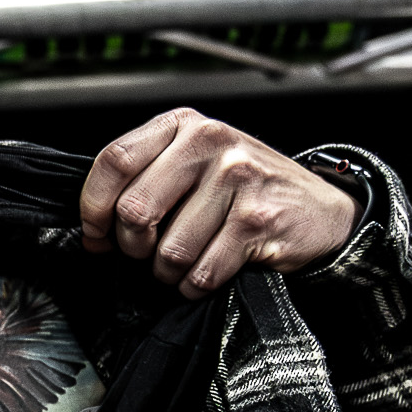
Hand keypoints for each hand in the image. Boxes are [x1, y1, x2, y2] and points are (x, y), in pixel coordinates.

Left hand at [79, 106, 360, 297]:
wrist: (318, 210)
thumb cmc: (243, 192)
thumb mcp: (195, 164)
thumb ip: (146, 177)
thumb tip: (94, 224)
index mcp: (183, 125)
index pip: (114, 161)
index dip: (94, 208)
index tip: (97, 235)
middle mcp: (210, 142)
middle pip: (134, 209)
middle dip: (133, 247)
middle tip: (146, 254)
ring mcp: (237, 179)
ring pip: (169, 250)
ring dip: (168, 273)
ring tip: (183, 265)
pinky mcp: (257, 220)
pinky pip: (201, 272)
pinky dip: (195, 286)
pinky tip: (206, 275)